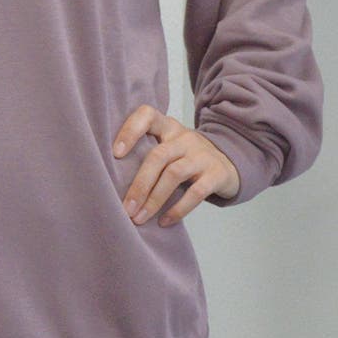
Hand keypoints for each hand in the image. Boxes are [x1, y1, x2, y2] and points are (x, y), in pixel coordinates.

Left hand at [113, 104, 240, 227]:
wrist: (229, 162)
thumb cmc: (184, 158)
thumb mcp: (168, 147)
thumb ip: (145, 154)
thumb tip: (109, 183)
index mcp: (167, 127)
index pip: (147, 116)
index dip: (130, 131)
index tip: (115, 154)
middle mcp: (184, 137)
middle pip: (157, 156)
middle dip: (139, 185)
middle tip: (126, 208)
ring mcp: (201, 155)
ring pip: (174, 174)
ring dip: (154, 200)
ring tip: (139, 218)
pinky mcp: (216, 174)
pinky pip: (195, 192)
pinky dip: (177, 209)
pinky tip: (163, 222)